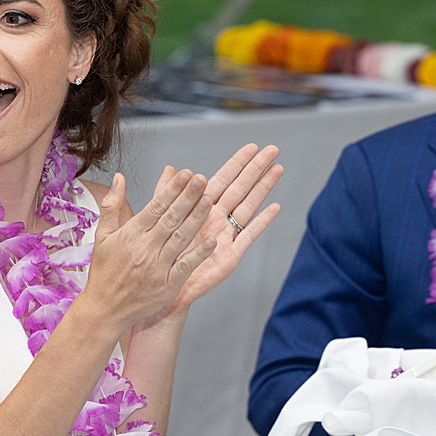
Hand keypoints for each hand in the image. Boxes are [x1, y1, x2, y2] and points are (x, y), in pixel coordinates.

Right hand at [81, 169, 216, 331]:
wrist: (104, 309)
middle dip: (187, 197)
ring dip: (196, 219)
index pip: (155, 207)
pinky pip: (185, 266)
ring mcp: (157, 267)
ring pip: (180, 238)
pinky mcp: (167, 285)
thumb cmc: (104, 272)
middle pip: (170, 218)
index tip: (186, 174)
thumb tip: (119, 177)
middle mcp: (145, 248)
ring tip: (210, 201)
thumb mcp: (101, 236)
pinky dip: (198, 254)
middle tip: (202, 180)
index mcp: (130, 234)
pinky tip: (211, 241)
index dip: (172, 189)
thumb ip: (111, 205)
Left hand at [148, 144, 282, 318]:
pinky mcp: (230, 255)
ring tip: (278, 170)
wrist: (159, 288)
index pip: (222, 179)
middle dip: (256, 168)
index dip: (237, 163)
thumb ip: (164, 194)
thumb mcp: (156, 220)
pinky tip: (275, 207)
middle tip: (273, 150)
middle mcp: (216, 219)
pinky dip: (261, 222)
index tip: (252, 146)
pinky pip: (248, 235)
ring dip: (263, 188)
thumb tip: (171, 168)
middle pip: (240, 188)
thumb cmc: (159, 255)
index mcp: (200, 208)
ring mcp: (226, 235)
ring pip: (248, 206)